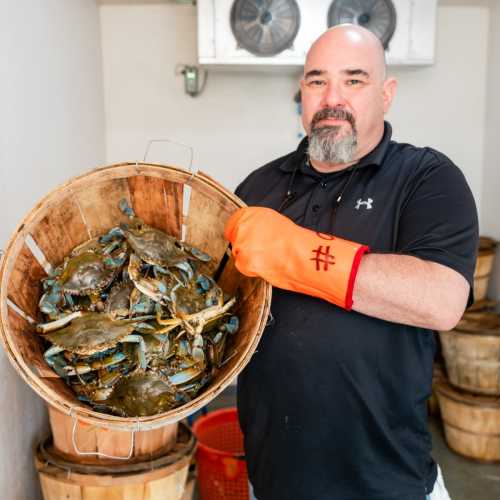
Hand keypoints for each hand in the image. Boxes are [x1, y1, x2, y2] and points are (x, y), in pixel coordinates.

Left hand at [224, 207, 368, 309]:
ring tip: (268, 257)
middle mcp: (243, 227)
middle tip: (263, 249)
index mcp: (249, 214)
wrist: (300, 255)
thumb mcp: (274, 221)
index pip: (233, 223)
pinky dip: (253, 268)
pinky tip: (267, 264)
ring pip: (239, 254)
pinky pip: (243, 267)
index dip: (241, 233)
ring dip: (249, 258)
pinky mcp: (243, 261)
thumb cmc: (294, 239)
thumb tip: (254, 230)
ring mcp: (241, 245)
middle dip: (246, 246)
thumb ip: (257, 224)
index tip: (248, 238)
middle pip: (235, 240)